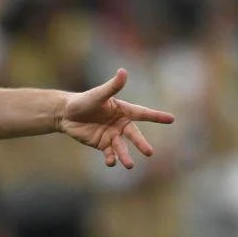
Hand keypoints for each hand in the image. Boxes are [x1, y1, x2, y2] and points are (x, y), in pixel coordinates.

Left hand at [58, 69, 175, 168]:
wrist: (66, 114)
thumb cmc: (84, 101)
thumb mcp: (98, 94)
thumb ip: (112, 86)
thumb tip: (123, 71)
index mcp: (123, 110)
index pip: (142, 113)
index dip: (156, 116)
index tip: (171, 119)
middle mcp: (120, 124)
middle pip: (134, 135)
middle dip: (141, 143)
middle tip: (149, 152)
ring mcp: (112, 135)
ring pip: (122, 147)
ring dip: (126, 156)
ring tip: (129, 165)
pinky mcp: (102, 145)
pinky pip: (109, 154)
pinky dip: (111, 159)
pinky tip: (111, 162)